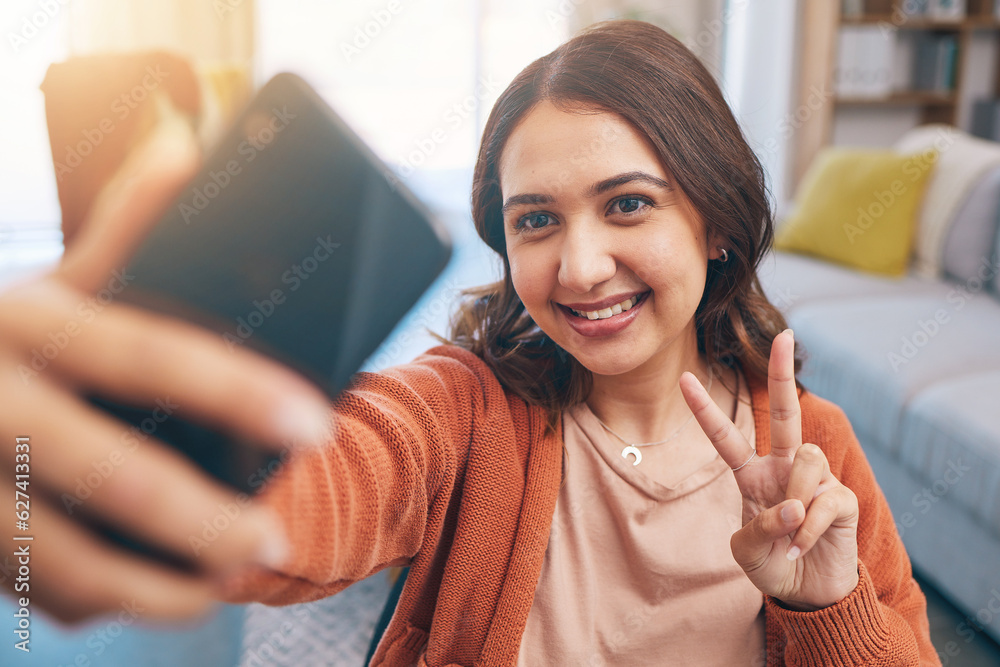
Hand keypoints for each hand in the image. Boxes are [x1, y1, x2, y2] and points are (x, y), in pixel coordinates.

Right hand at [0, 119, 330, 621]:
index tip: (315, 424)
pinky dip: (105, 602)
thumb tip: (186, 146)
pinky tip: (158, 598)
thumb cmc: (1, 335)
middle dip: (204, 520)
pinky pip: (37, 590)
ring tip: (228, 582)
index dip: (236, 392)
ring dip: (159, 584)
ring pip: (67, 557)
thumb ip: (121, 225)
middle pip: (112, 472)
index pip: (148, 355)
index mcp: (34, 323)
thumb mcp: (51, 278)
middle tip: (276, 541)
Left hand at [679, 329, 859, 610]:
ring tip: (790, 535)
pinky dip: (809, 529)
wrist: (807, 594)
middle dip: (783, 372)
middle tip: (787, 334)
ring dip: (793, 502)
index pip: (726, 436)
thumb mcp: (746, 551)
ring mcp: (815, 480)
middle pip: (784, 412)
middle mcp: (784, 467)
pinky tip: (802, 547)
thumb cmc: (771, 564)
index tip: (683, 378)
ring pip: (806, 459)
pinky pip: (823, 500)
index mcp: (752, 474)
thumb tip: (794, 506)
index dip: (705, 409)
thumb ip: (758, 527)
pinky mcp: (841, 499)